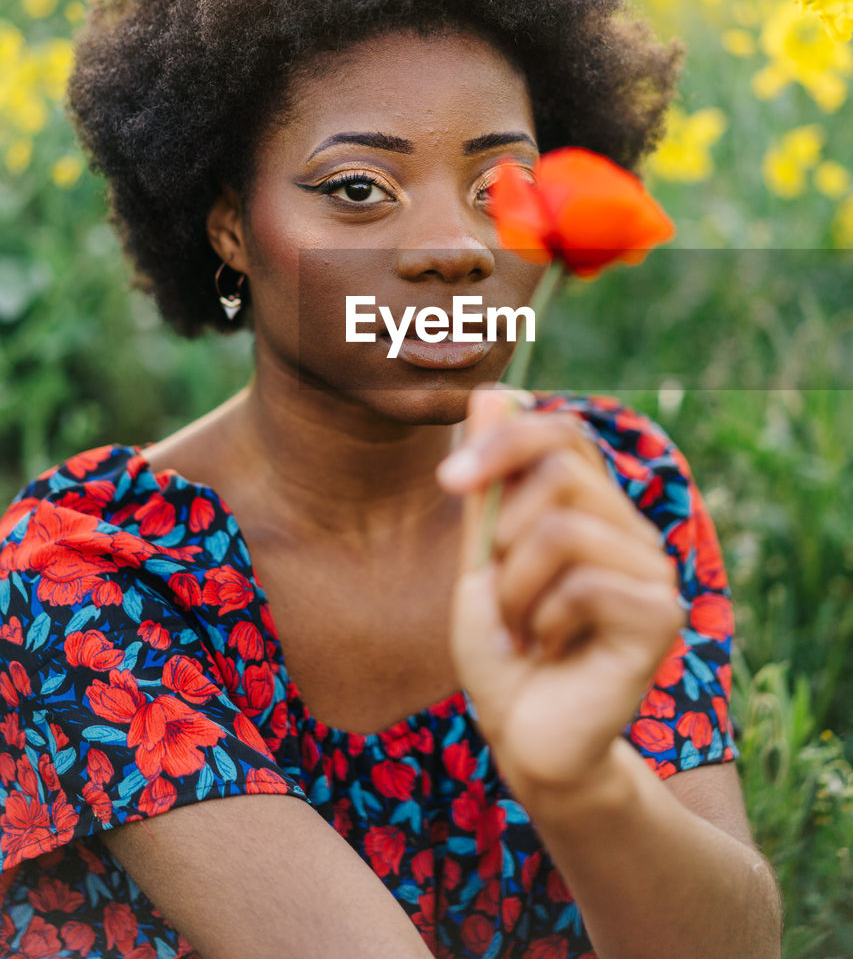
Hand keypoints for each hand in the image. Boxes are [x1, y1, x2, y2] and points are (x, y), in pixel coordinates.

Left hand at [437, 384, 684, 800]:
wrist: (528, 740)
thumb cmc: (505, 651)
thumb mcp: (482, 560)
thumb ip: (489, 486)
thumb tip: (492, 393)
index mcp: (593, 509)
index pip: (563, 432)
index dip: (504, 441)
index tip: (450, 481)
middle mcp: (631, 530)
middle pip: (559, 470)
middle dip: (504, 534)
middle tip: (503, 594)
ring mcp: (653, 571)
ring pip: (564, 529)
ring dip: (517, 586)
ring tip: (524, 628)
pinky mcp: (659, 616)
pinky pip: (582, 583)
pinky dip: (544, 619)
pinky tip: (552, 649)